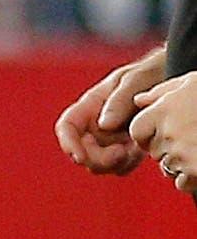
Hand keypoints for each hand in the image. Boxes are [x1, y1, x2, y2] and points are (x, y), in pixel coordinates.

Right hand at [54, 45, 165, 174]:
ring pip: (99, 164)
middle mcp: (96, 123)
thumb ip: (119, 100)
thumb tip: (103, 125)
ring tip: (134, 149)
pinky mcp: (128, 148)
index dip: (68, 144)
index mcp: (92, 104)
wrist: (171, 77)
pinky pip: (119, 166)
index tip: (81, 157)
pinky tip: (141, 150)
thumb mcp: (136, 80)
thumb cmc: (151, 72)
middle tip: (121, 152)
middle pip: (81, 151)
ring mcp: (111, 138)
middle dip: (97, 159)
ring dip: (114, 163)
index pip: (67, 126)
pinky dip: (127, 164)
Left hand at [129, 73, 196, 192]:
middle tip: (187, 139)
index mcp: (163, 111)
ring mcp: (183, 156)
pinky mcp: (196, 173)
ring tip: (196, 149)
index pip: (137, 131)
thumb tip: (138, 101)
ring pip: (167, 168)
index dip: (146, 133)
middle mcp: (169, 134)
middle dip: (164, 148)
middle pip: (153, 151)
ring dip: (178, 164)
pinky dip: (189, 179)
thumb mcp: (190, 83)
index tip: (159, 133)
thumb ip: (161, 92)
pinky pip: (182, 184)